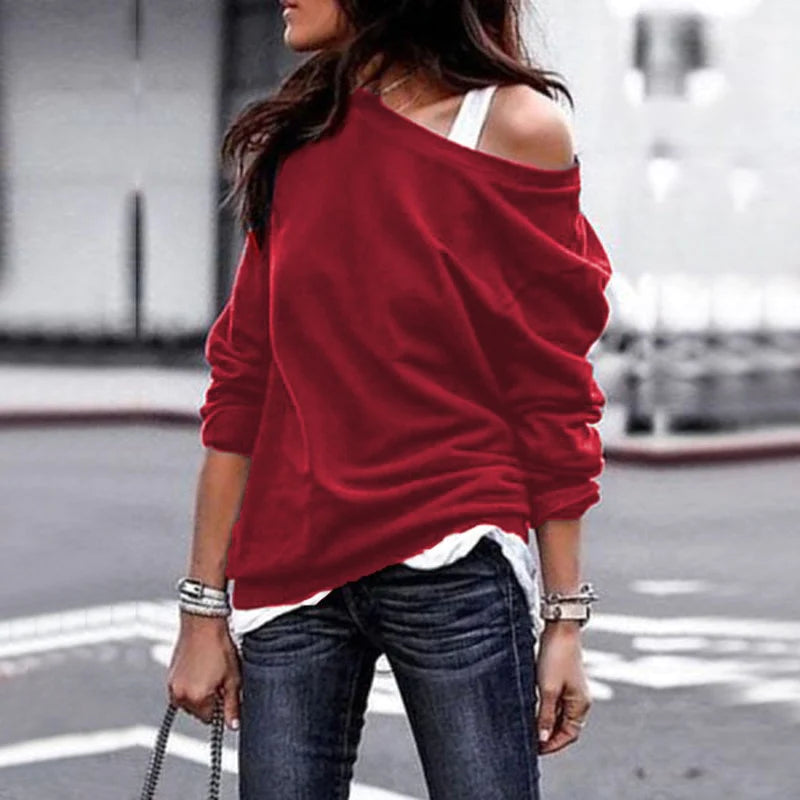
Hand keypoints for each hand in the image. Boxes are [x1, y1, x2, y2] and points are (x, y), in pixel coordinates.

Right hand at [167, 613, 241, 730]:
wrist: (202, 622)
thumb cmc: (219, 646)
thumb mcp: (233, 677)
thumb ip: (232, 705)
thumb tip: (233, 726)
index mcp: (197, 698)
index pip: (210, 719)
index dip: (222, 707)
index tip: (227, 691)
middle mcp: (180, 696)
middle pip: (198, 712)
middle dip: (210, 702)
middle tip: (221, 679)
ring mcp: (172, 686)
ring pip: (190, 701)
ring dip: (200, 694)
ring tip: (211, 671)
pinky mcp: (169, 676)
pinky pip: (182, 690)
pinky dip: (191, 685)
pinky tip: (202, 667)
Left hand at [535, 621, 590, 754]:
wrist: (560, 628)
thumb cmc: (556, 657)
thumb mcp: (548, 689)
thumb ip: (546, 715)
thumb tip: (543, 738)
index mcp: (580, 705)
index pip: (569, 735)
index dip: (552, 744)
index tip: (535, 749)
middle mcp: (579, 700)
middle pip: (565, 727)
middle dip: (548, 735)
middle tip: (529, 740)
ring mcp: (572, 690)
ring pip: (559, 714)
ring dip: (546, 721)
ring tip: (528, 726)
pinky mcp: (563, 680)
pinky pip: (555, 702)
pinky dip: (545, 709)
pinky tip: (532, 708)